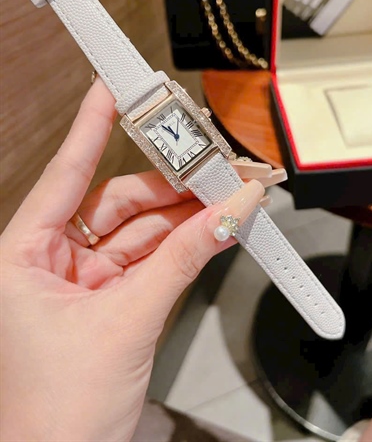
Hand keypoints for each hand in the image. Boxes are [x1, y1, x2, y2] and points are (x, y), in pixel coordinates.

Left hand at [0, 78, 284, 441]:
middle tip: (209, 161)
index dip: (90, 125)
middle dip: (169, 183)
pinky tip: (213, 225)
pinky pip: (151, 257)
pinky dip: (183, 244)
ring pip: (140, 230)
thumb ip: (183, 261)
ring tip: (226, 194)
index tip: (110, 86)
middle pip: (116, 202)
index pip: (65, 173)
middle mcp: (49, 260)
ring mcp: (82, 279)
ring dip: (185, 214)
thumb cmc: (55, 415)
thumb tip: (227, 216)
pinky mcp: (110, 298)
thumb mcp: (127, 323)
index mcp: (22, 255)